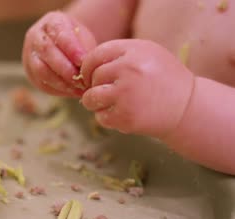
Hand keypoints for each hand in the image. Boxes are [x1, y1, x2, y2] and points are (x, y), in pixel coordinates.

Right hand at [22, 11, 96, 96]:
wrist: (62, 46)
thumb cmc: (76, 40)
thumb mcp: (84, 38)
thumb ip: (84, 49)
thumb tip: (86, 66)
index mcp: (51, 22)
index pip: (59, 33)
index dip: (71, 48)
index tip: (83, 61)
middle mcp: (36, 36)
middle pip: (47, 51)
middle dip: (65, 68)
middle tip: (81, 80)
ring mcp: (29, 54)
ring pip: (41, 70)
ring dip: (61, 82)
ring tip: (78, 88)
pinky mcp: (30, 72)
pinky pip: (41, 83)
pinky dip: (58, 90)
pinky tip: (72, 92)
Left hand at [80, 39, 194, 137]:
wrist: (188, 107)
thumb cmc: (162, 79)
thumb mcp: (146, 54)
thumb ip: (117, 55)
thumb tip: (82, 66)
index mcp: (133, 50)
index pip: (94, 56)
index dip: (88, 68)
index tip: (92, 76)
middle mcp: (129, 69)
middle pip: (93, 77)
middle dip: (94, 86)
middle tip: (108, 92)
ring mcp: (126, 94)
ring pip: (90, 98)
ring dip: (94, 103)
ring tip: (108, 103)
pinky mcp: (125, 116)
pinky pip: (100, 117)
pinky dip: (106, 118)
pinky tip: (121, 114)